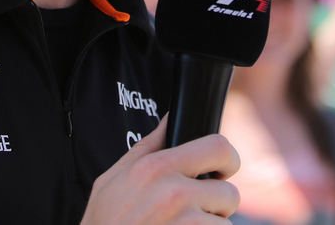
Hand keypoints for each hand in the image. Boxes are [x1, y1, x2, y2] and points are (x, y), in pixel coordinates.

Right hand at [80, 117, 239, 223]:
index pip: (218, 147)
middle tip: (200, 209)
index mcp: (156, 167)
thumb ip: (147, 147)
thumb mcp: (114, 178)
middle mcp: (173, 192)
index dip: (228, 159)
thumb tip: (169, 119)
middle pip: (230, 192)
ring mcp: (184, 221)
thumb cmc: (105, 222)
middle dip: (220, 203)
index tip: (222, 170)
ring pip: (225, 223)